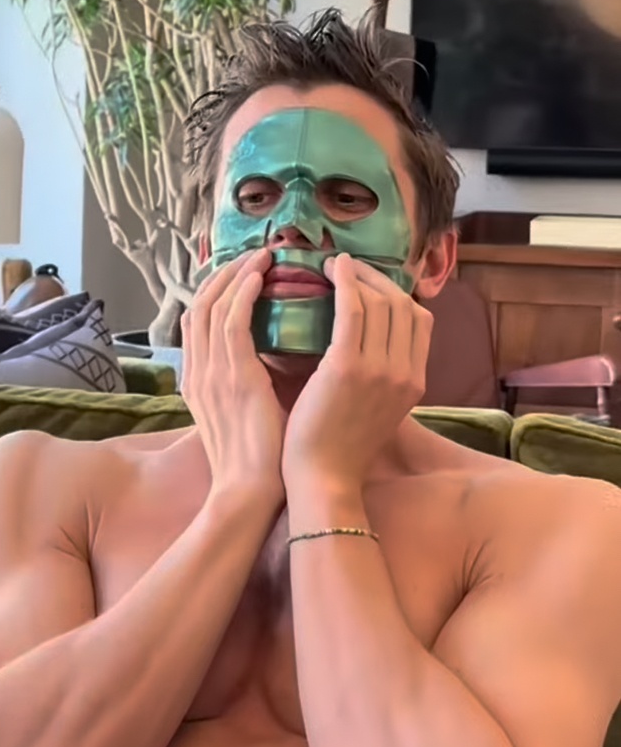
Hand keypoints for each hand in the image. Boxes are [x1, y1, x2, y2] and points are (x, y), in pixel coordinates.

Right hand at [181, 248, 285, 504]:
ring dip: (237, 275)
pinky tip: (262, 277)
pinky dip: (243, 293)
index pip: (197, 321)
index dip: (216, 291)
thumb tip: (273, 362)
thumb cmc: (259, 462)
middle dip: (224, 274)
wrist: (251, 495)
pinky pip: (231, 322)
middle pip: (198, 305)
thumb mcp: (244, 416)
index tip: (243, 272)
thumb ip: (249, 385)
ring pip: (212, 305)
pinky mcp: (234, 378)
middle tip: (255, 255)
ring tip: (263, 256)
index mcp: (198, 381)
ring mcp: (211, 374)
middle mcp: (197, 372)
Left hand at [282, 255, 432, 490]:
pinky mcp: (348, 367)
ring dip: (359, 276)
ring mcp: (381, 370)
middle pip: (403, 305)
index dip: (397, 294)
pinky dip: (345, 282)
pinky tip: (331, 269)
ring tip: (336, 266)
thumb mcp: (376, 409)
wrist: (324, 480)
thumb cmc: (338, 447)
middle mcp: (406, 373)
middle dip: (377, 279)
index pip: (421, 322)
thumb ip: (379, 376)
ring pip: (380, 302)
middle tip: (349, 268)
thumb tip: (365, 342)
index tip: (371, 284)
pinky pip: (353, 310)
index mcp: (416, 383)